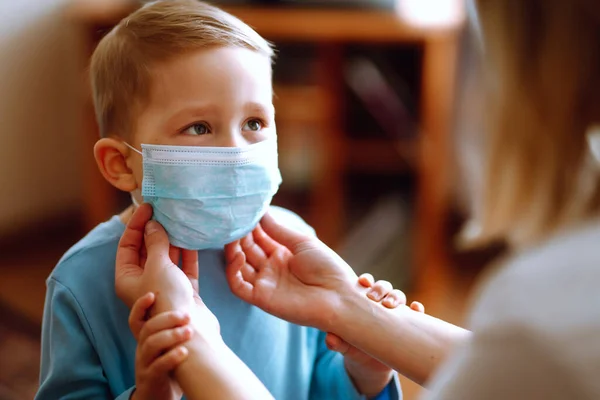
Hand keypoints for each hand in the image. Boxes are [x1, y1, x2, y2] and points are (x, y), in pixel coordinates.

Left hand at [115, 203, 198, 313]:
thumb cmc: (166, 298)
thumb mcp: (157, 266)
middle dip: (155, 231)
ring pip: (167, 258)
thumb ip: (155, 243)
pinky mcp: (184, 290)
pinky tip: (192, 238)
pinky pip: (184, 267)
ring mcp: (165, 286)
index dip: (136, 225)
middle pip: (146, 250)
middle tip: (164, 212)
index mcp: (126, 279)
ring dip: (172, 240)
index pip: (127, 245)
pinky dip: (187, 253)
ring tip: (179, 221)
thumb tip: (152, 225)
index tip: (148, 208)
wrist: (189, 330)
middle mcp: (143, 282)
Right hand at [129, 293, 191, 399]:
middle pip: (147, 328)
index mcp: (145, 339)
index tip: (153, 294)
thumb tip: (195, 306)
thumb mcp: (168, 345)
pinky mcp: (151, 378)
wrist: (159, 396)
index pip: (135, 319)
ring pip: (151, 345)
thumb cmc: (169, 366)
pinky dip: (171, 358)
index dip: (140, 306)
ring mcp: (144, 364)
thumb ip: (175, 328)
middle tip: (186, 315)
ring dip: (171, 336)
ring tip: (188, 332)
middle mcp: (142, 349)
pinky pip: (157, 366)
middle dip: (166, 318)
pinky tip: (184, 352)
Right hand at [224, 212, 358, 331]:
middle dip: (239, 234)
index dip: (250, 225)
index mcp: (282, 254)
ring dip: (232, 250)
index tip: (243, 210)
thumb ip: (278, 230)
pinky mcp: (261, 298)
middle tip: (233, 220)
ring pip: (239, 266)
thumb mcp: (302, 242)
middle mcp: (271, 268)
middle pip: (247, 249)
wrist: (339, 296)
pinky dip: (233, 271)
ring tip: (231, 234)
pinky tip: (239, 256)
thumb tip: (261, 212)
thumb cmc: (327, 267)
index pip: (259, 237)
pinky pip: (238, 286)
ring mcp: (265, 283)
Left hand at [324, 274, 425, 396]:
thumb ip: (336, 342)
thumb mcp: (345, 345)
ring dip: (396, 296)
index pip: (366, 284)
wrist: (370, 364)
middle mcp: (380, 303)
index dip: (366, 279)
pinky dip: (417, 309)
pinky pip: (416, 314)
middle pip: (384, 287)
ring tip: (391, 304)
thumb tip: (330, 338)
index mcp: (363, 301)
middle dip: (381, 287)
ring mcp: (395, 312)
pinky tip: (416, 309)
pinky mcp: (408, 324)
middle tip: (374, 296)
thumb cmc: (354, 347)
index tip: (363, 281)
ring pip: (399, 296)